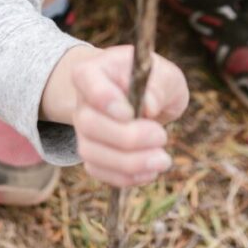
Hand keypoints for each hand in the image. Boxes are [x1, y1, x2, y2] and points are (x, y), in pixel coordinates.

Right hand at [43, 45, 188, 188]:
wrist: (144, 98)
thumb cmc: (154, 82)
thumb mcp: (165, 74)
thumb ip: (159, 85)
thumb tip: (149, 106)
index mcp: (94, 71)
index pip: (86, 79)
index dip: (106, 99)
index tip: (132, 112)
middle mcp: (82, 101)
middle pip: (89, 124)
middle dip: (127, 138)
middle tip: (161, 136)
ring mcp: (83, 130)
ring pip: (91, 153)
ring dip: (129, 163)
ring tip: (162, 160)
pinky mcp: (92, 154)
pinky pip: (99, 171)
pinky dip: (125, 177)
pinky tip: (150, 171)